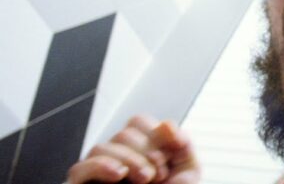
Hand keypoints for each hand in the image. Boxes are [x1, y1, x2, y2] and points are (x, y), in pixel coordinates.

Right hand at [67, 115, 199, 183]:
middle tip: (157, 173)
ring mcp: (98, 175)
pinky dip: (101, 166)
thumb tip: (165, 124)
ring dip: (129, 159)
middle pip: (123, 133)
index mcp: (141, 152)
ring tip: (145, 179)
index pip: (137, 122)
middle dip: (145, 150)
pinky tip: (119, 175)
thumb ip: (182, 145)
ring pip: (102, 147)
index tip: (168, 155)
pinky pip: (80, 168)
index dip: (154, 133)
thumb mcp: (186, 174)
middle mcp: (118, 160)